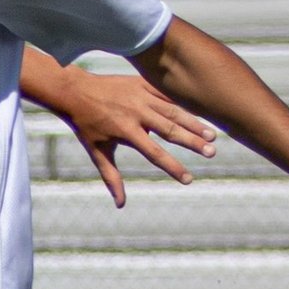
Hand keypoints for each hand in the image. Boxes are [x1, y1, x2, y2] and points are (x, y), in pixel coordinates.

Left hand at [47, 69, 214, 206]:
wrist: (75, 90)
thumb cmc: (86, 125)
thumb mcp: (97, 152)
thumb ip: (111, 177)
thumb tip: (120, 204)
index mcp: (125, 131)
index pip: (154, 154)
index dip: (172, 167)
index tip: (188, 180)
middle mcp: (136, 113)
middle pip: (170, 130)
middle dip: (192, 142)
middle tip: (212, 152)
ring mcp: (140, 96)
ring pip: (173, 110)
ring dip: (194, 123)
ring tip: (212, 135)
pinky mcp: (142, 83)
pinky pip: (166, 93)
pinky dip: (183, 102)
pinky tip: (201, 111)